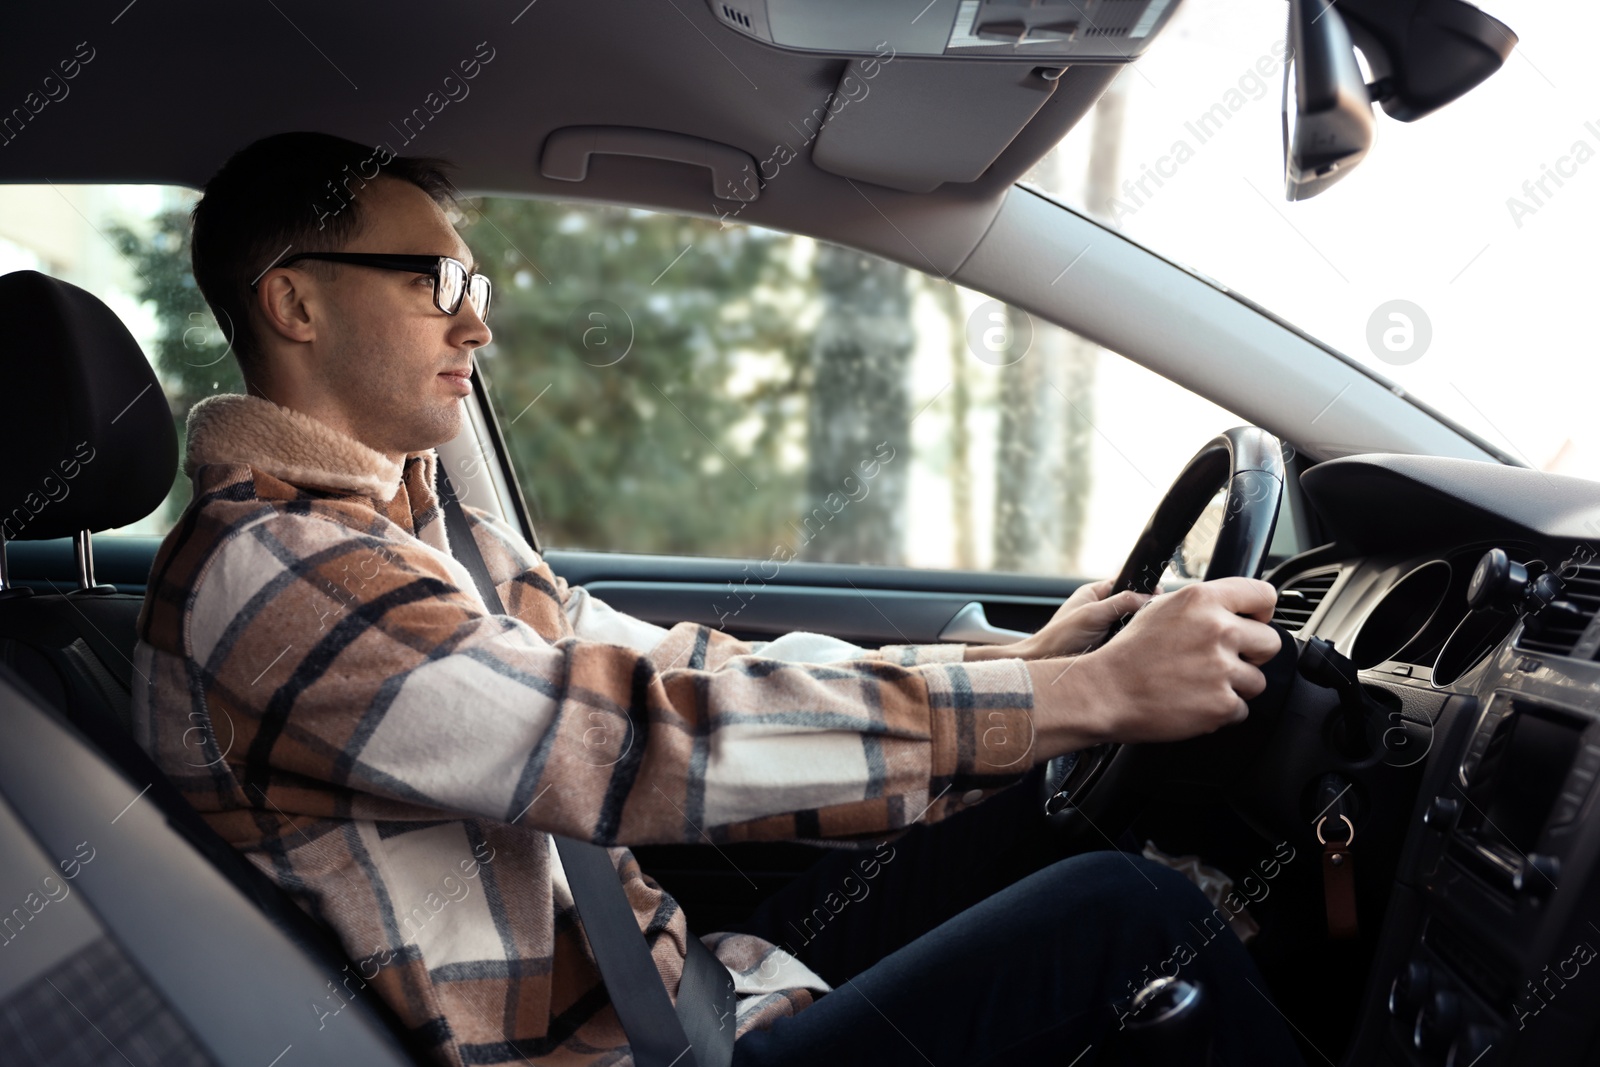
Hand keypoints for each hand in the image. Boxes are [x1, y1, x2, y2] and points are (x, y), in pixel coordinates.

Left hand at [964, 578, 1158, 662]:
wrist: (1044, 662)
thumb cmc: (1060, 636)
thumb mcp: (1093, 614)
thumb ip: (1120, 603)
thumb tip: (1148, 597)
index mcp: (1093, 593)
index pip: (1125, 582)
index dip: (1143, 588)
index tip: (1159, 595)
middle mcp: (1099, 608)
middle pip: (1130, 604)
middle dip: (1142, 610)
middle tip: (1155, 616)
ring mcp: (1103, 627)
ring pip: (1130, 623)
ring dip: (1137, 628)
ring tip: (1147, 632)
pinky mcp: (1106, 645)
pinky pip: (1125, 639)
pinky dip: (1131, 642)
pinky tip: (1138, 646)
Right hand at [1027, 577, 1280, 755]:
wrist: (1104, 692)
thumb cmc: (1126, 654)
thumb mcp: (1159, 609)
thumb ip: (1200, 605)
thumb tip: (1232, 608)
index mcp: (1202, 600)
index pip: (1264, 596)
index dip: (1261, 612)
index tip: (1253, 623)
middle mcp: (1217, 630)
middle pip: (1270, 642)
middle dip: (1251, 654)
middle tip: (1222, 661)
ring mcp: (1222, 669)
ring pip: (1257, 680)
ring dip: (1235, 686)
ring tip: (1200, 684)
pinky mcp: (1222, 704)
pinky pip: (1241, 709)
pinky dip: (1221, 711)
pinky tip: (1194, 702)